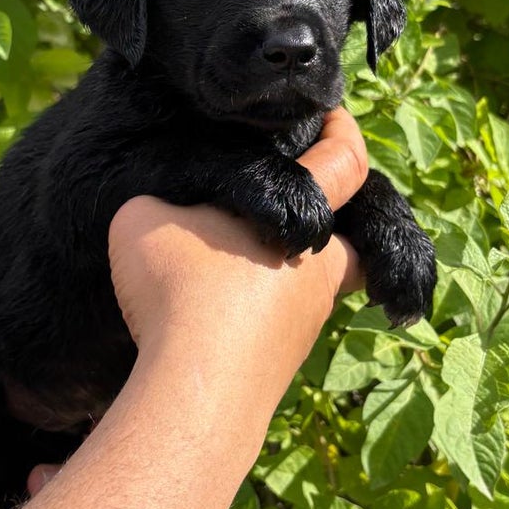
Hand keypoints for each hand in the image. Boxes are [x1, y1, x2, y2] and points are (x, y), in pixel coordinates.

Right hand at [108, 107, 366, 369]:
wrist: (193, 393)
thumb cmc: (180, 289)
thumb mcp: (148, 217)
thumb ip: (160, 200)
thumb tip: (158, 212)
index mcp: (304, 215)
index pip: (345, 160)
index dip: (342, 131)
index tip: (332, 114)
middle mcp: (322, 271)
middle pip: (359, 238)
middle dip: (340, 217)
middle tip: (308, 202)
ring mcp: (307, 324)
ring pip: (319, 287)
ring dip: (293, 269)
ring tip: (241, 259)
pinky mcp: (283, 365)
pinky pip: (283, 326)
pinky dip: (261, 313)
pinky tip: (217, 314)